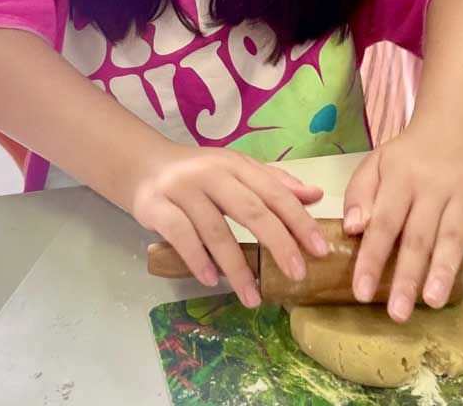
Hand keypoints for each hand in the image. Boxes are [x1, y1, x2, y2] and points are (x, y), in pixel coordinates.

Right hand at [127, 142, 328, 307]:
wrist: (143, 166)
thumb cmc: (198, 173)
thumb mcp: (237, 171)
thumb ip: (274, 183)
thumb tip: (316, 195)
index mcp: (236, 164)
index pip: (273, 191)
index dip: (298, 219)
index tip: (320, 249)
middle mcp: (211, 173)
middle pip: (250, 209)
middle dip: (278, 243)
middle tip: (297, 275)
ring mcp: (182, 189)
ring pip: (216, 230)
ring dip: (237, 267)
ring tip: (252, 297)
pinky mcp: (157, 206)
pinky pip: (181, 236)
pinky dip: (198, 260)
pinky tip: (212, 280)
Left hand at [342, 124, 462, 321]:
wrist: (453, 127)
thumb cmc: (407, 157)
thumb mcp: (375, 164)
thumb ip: (360, 195)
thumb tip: (352, 228)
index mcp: (399, 177)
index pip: (383, 223)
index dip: (372, 258)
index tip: (362, 291)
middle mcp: (432, 185)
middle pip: (418, 235)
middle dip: (407, 276)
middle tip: (398, 313)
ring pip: (453, 235)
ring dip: (444, 269)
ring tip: (432, 301)